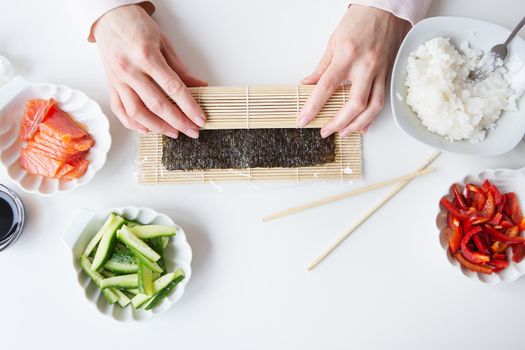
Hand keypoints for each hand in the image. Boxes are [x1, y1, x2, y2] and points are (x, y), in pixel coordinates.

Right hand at [93, 5, 206, 138]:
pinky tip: (147, 130)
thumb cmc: (137, 26)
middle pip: (157, 104)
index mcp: (147, 56)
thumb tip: (199, 86)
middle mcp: (130, 70)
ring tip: (173, 132)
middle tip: (192, 131)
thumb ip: (180, 68)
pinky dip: (133, 123)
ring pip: (137, 112)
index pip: (173, 88)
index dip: (189, 106)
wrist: (109, 17)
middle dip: (178, 122)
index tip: (200, 119)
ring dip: (157, 127)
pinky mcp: (110, 85)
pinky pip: (120, 110)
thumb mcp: (164, 43)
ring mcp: (118, 80)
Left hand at [299, 5, 409, 137]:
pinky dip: (372, 116)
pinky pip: (382, 100)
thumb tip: (308, 86)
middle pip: (354, 104)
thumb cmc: (360, 20)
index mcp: (347, 56)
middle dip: (338, 123)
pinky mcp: (389, 73)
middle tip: (325, 132)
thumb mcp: (333, 42)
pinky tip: (362, 125)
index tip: (303, 120)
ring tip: (343, 133)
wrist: (387, 8)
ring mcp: (381, 71)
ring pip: (373, 107)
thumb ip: (321, 68)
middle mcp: (366, 66)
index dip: (313, 107)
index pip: (326, 87)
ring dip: (357, 125)